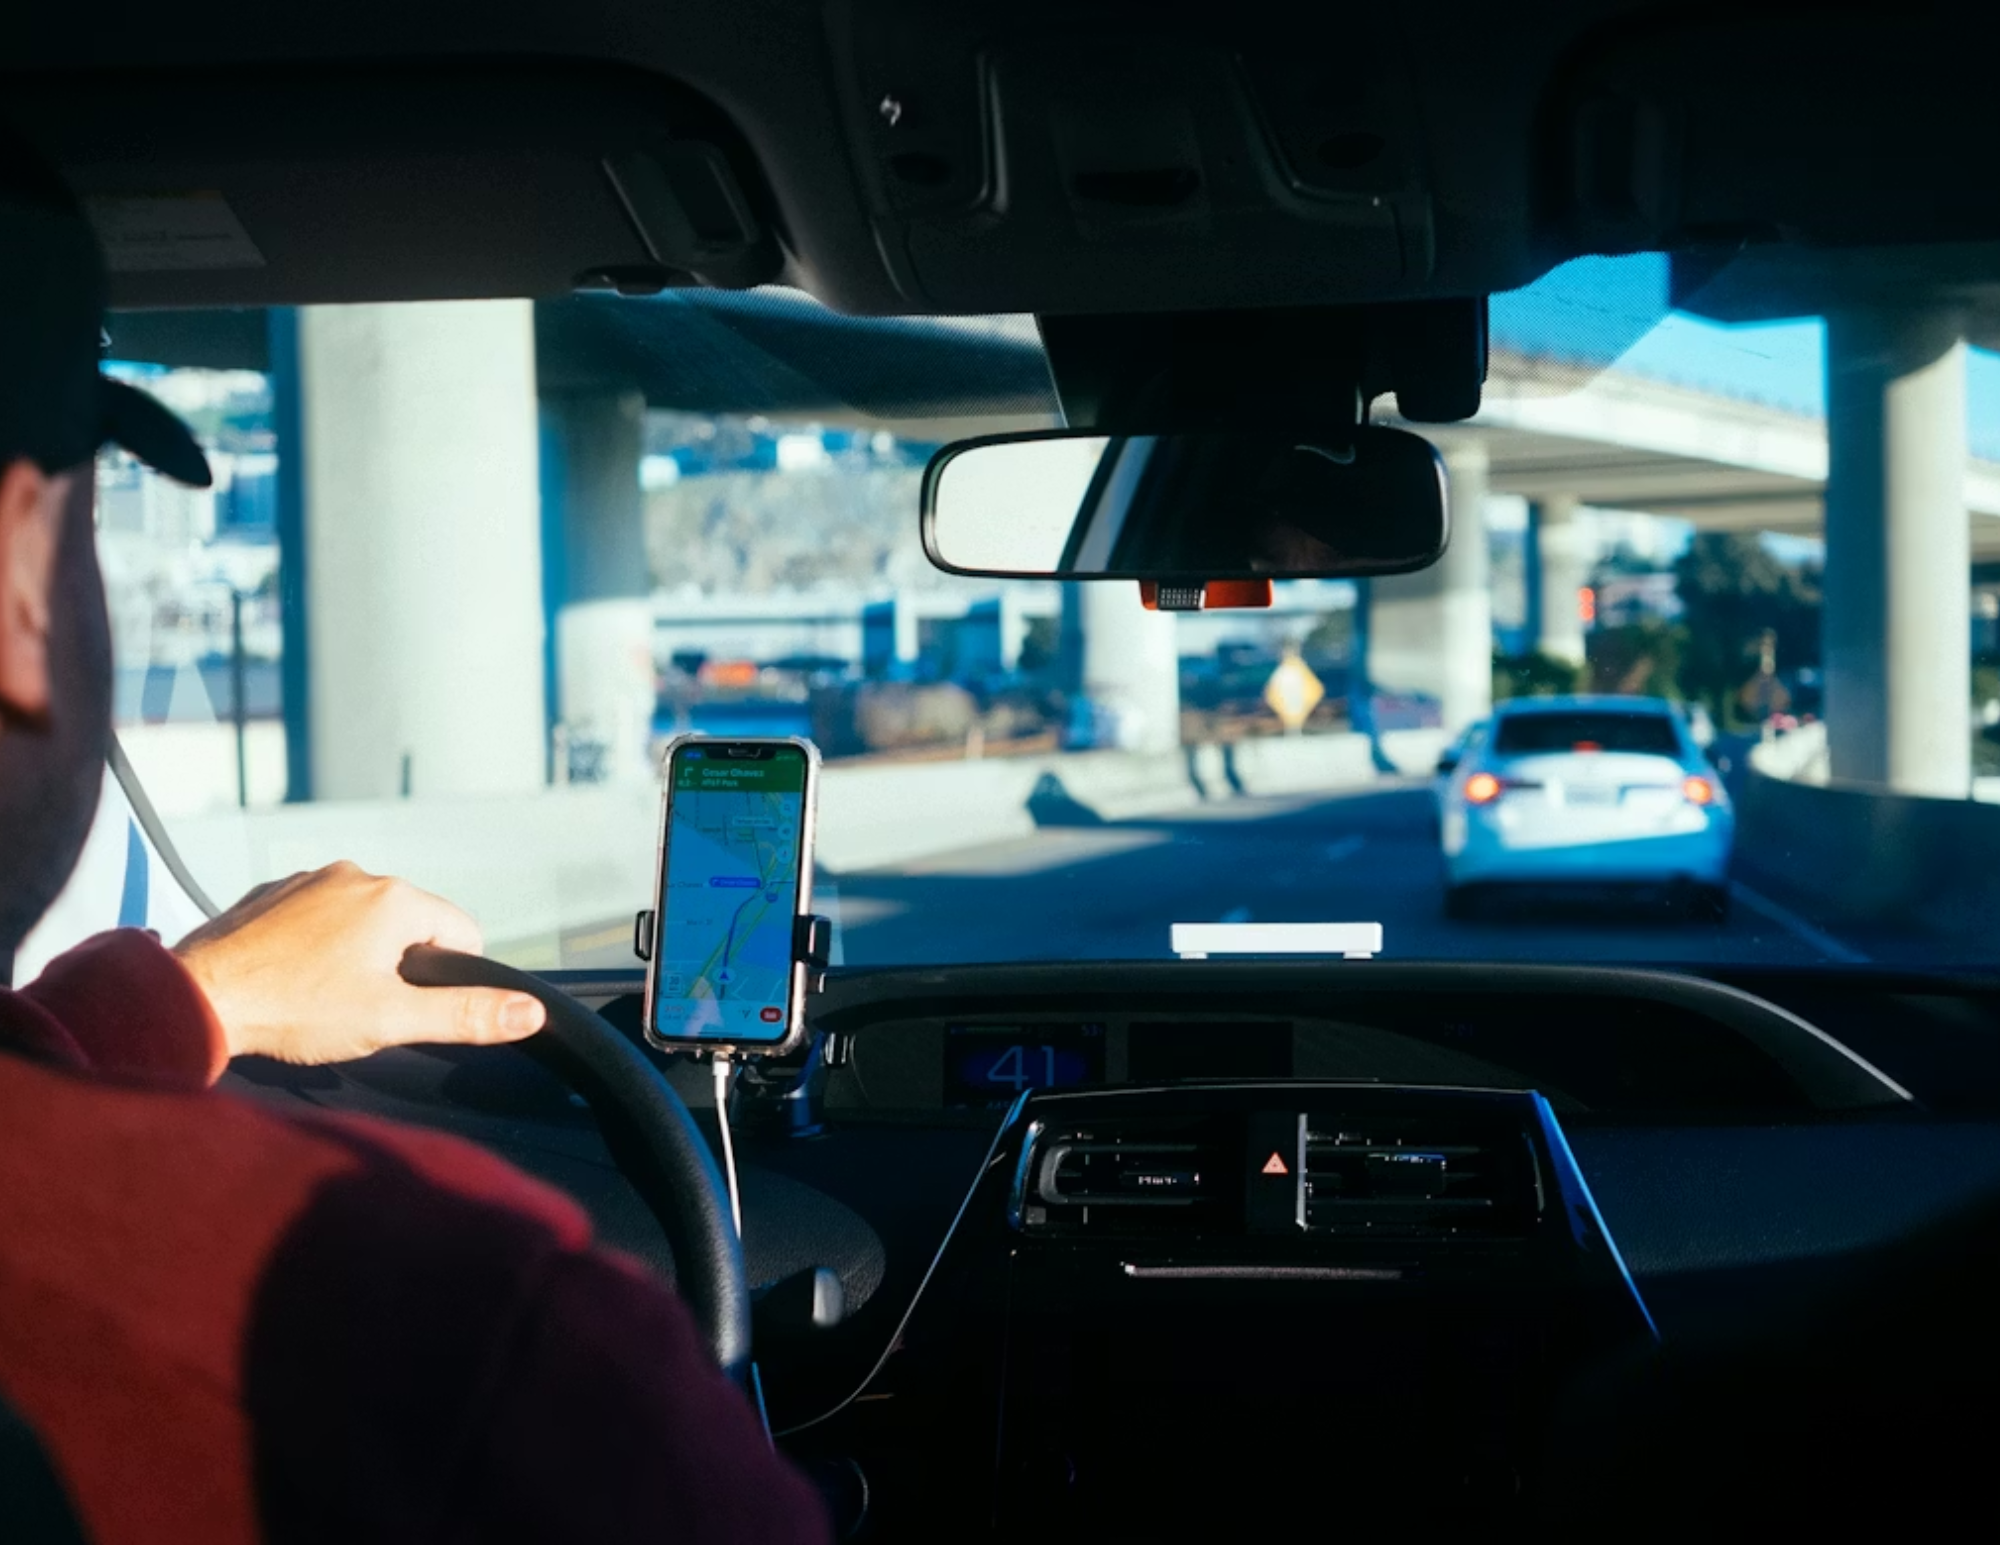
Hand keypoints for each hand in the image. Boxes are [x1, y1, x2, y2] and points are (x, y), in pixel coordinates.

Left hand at [173, 861, 547, 1064]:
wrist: (196, 998)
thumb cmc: (293, 1010)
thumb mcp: (392, 1020)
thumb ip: (466, 1014)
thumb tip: (530, 1012)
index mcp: (396, 899)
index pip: (463, 934)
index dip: (447, 979)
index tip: (406, 1007)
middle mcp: (356, 875)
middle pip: (411, 925)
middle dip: (397, 966)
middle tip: (358, 1007)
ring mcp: (309, 879)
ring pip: (361, 919)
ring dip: (355, 953)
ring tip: (319, 996)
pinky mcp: (270, 893)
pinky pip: (315, 916)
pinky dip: (313, 945)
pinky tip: (290, 979)